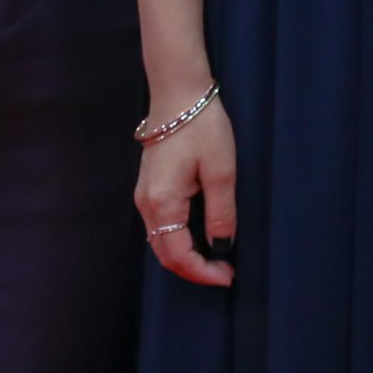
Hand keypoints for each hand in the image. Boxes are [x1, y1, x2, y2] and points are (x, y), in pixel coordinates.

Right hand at [134, 94, 237, 288]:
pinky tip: (200, 239)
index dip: (203, 273)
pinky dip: (178, 240)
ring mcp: (144, 196)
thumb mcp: (221, 171)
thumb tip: (221, 246)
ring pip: (160, 242)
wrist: (178, 94)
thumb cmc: (202, 128)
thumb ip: (221, 213)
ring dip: (185, 257)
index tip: (228, 277)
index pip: (179, 255)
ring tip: (215, 260)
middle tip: (225, 274)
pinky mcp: (149, 188)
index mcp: (162, 203)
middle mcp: (146, 204)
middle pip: (165, 254)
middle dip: (194, 270)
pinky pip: (160, 226)